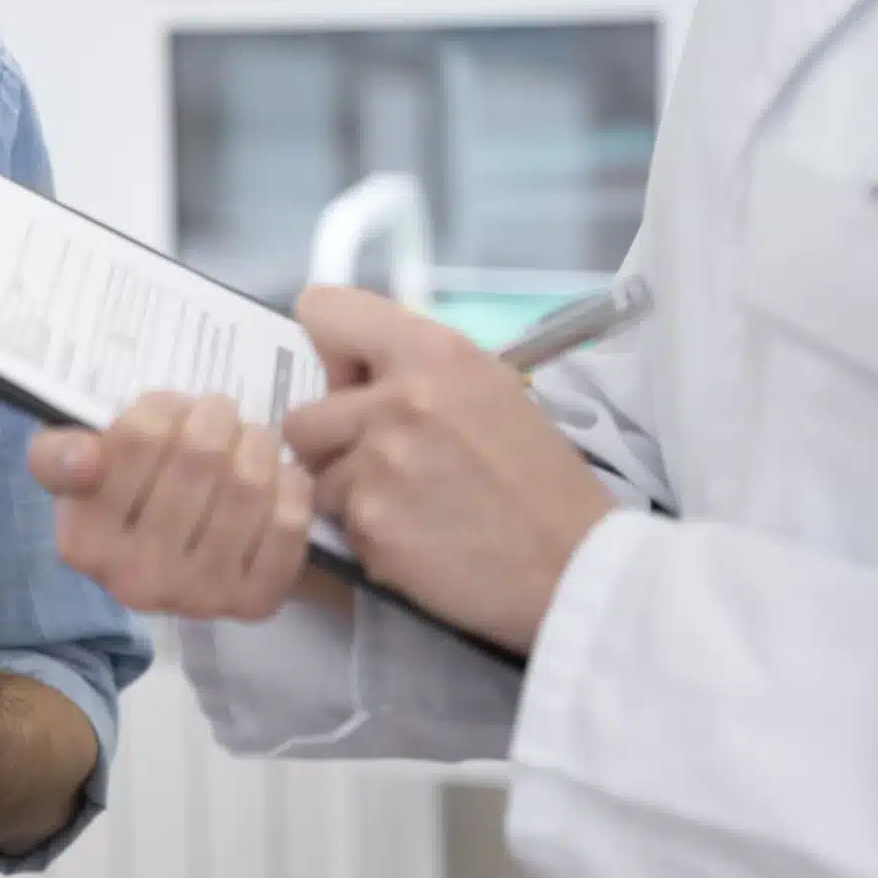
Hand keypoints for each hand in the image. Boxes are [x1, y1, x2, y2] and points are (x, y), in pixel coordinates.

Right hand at [28, 394, 315, 620]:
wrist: (171, 559)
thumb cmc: (121, 495)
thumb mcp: (73, 467)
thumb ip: (57, 453)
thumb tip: (85, 459)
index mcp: (83, 542)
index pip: (137, 439)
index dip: (162, 407)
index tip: (169, 406)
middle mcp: (135, 581)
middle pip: (198, 457)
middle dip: (216, 417)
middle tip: (218, 412)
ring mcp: (196, 598)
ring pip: (247, 486)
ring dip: (256, 444)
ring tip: (248, 437)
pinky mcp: (252, 604)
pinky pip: (288, 524)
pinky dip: (290, 486)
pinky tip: (276, 477)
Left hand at [285, 286, 616, 655]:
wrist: (575, 566)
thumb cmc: (536, 477)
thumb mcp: (489, 389)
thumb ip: (413, 370)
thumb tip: (346, 375)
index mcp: (435, 351)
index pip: (324, 311)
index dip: (330, 351)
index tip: (353, 381)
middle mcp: (399, 398)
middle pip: (301, 414)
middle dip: (332, 442)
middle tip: (387, 463)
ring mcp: (379, 462)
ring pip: (313, 474)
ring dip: (347, 492)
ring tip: (409, 505)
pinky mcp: (369, 522)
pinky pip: (333, 522)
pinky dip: (364, 533)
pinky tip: (415, 537)